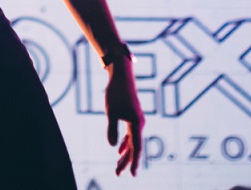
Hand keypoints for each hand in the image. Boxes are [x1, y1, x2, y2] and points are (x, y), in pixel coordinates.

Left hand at [105, 56, 144, 175]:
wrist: (122, 76)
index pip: (136, 148)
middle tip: (117, 174)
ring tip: (118, 166)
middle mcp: (139, 124)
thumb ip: (112, 129)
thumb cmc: (115, 93)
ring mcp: (137, 121)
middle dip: (126, 161)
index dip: (134, 162)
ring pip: (132, 142)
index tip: (132, 174)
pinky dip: (125, 143)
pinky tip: (119, 150)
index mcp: (136, 124)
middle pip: (134, 147)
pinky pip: (130, 135)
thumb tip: (113, 147)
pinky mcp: (133, 117)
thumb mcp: (111, 112)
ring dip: (125, 154)